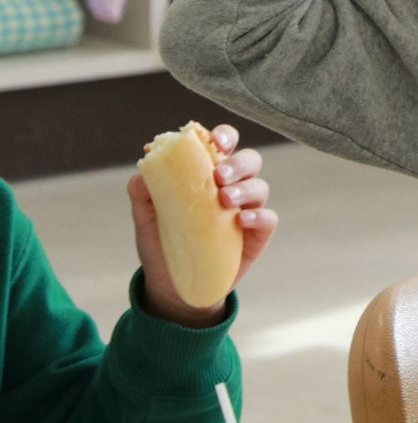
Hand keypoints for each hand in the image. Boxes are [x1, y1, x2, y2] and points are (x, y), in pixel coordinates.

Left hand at [128, 125, 278, 327]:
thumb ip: (143, 191)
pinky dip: (259, 215)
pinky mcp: (257, 234)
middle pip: (250, 160)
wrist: (171, 286)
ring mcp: (247, 210)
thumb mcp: (145, 216)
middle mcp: (232, 186)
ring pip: (260, 186)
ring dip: (244, 188)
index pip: (224, 145)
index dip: (225, 136)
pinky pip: (269, 218)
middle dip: (238, 163)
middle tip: (219, 176)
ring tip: (225, 200)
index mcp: (208, 173)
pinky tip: (242, 221)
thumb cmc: (162, 243)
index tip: (216, 142)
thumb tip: (144, 171)